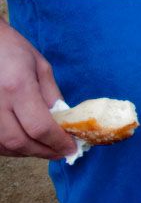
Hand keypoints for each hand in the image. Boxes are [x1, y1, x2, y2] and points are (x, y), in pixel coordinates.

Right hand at [0, 23, 76, 159]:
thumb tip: (64, 121)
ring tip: (46, 148)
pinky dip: (11, 148)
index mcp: (17, 88)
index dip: (58, 142)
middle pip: (21, 142)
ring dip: (27, 152)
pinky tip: (25, 143)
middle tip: (61, 152)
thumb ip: (51, 97)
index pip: (40, 127)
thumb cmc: (12, 50)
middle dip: (44, 152)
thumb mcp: (40, 68)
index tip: (72, 148)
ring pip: (5, 146)